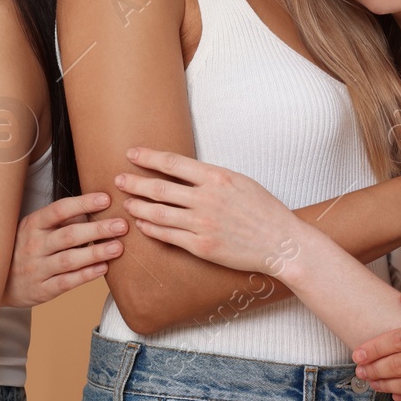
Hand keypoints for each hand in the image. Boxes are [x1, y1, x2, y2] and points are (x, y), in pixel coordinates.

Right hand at [3, 191, 127, 307]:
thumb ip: (62, 220)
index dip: (83, 203)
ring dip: (96, 253)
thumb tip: (94, 206)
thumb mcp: (36, 229)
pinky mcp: (42, 290)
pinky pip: (67, 282)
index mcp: (32, 224)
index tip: (106, 199)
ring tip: (118, 247)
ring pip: (69, 260)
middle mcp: (33, 245)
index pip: (59, 210)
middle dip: (97, 229)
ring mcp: (36, 269)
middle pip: (68, 235)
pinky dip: (86, 275)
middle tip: (122, 225)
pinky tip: (104, 268)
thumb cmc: (25, 248)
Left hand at [115, 147, 306, 276]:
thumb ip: (211, 177)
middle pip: (159, 188)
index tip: (132, 154)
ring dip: (138, 207)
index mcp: (216, 177)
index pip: (173, 163)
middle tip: (119, 179)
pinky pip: (169, 236)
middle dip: (135, 182)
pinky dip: (152, 228)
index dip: (148, 158)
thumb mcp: (240, 181)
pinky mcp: (202, 247)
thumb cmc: (264, 210)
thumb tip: (184, 171)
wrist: (281, 242)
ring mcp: (202, 224)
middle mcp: (206, 199)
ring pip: (159, 213)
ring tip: (126, 202)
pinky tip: (142, 223)